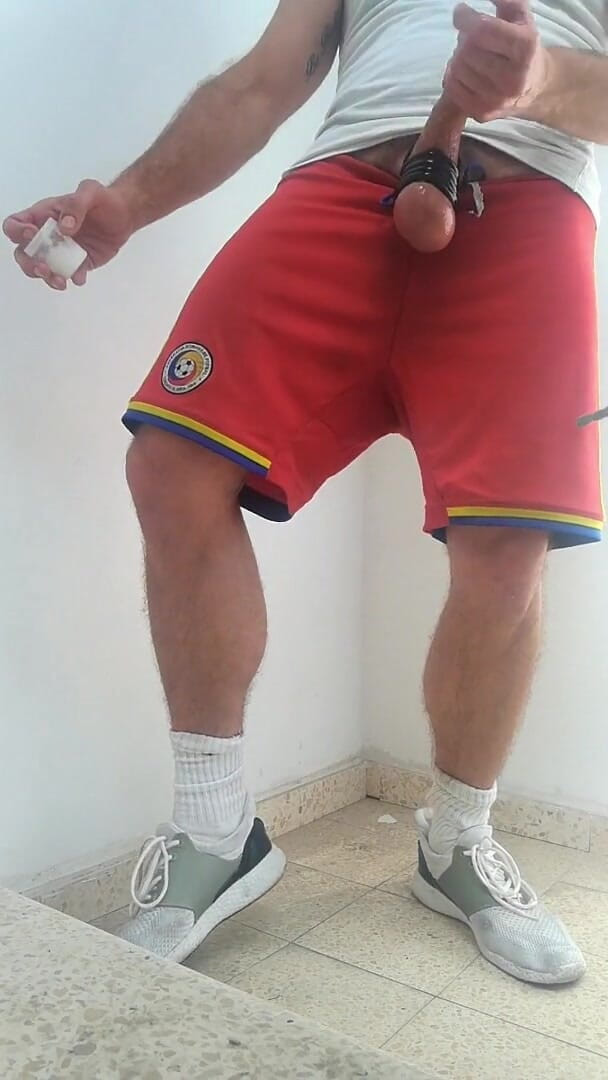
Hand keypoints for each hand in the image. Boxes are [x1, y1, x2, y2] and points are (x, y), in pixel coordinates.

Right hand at [3, 180, 134, 290]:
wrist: (124, 216)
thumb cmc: (102, 199)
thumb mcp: (90, 191)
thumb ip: (75, 205)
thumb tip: (64, 227)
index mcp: (42, 216)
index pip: (15, 224)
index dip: (17, 232)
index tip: (32, 235)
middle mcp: (46, 236)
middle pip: (23, 253)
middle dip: (29, 264)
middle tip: (44, 267)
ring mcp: (60, 252)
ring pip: (42, 269)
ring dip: (47, 278)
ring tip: (61, 281)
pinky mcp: (77, 264)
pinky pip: (69, 275)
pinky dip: (73, 279)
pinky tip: (80, 277)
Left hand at [443, 0, 548, 122]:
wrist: (533, 86)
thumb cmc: (522, 46)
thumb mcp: (520, 16)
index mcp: (524, 48)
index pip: (481, 31)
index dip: (465, 18)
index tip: (461, 12)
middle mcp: (513, 77)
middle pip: (467, 49)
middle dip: (464, 38)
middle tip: (472, 37)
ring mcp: (497, 99)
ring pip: (457, 68)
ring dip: (458, 56)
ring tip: (472, 55)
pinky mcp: (482, 112)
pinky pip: (452, 87)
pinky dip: (453, 75)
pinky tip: (466, 71)